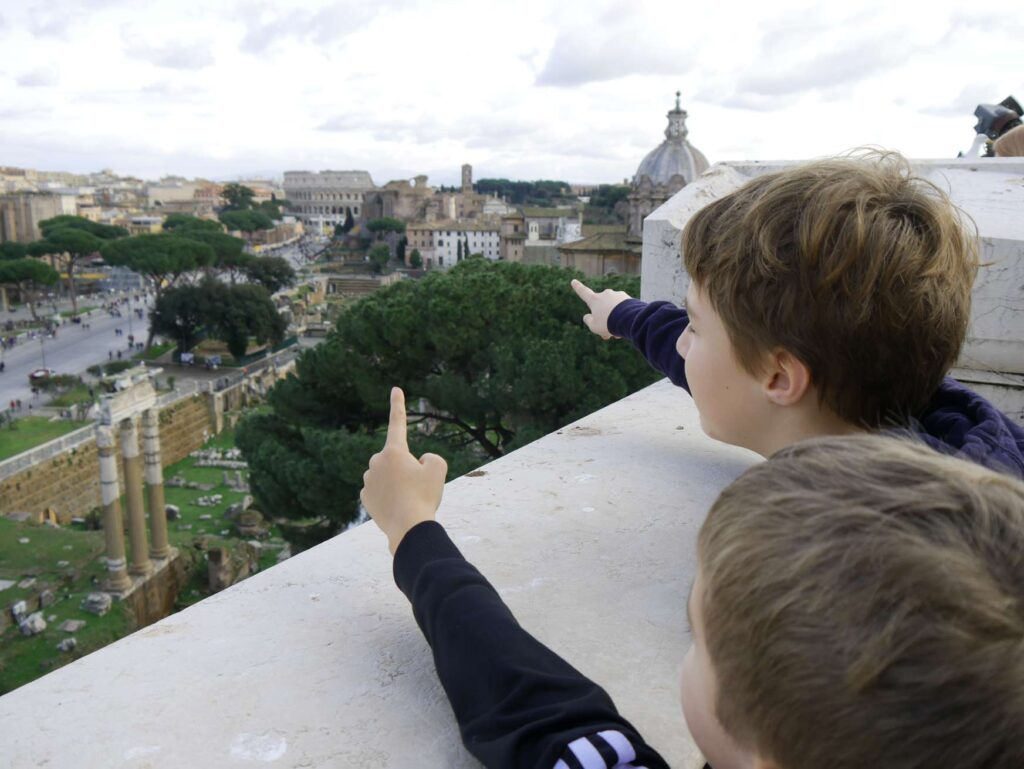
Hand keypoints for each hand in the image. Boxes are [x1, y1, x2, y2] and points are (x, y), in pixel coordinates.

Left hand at [361, 387, 447, 553]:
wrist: (408, 528)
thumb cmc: (424, 496)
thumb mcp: (439, 468)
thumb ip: (430, 458)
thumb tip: (417, 462)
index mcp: (393, 451)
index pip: (398, 422)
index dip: (398, 404)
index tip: (395, 389)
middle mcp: (376, 461)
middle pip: (397, 459)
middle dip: (406, 468)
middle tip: (418, 486)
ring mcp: (368, 480)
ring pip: (388, 476)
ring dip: (398, 483)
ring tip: (409, 499)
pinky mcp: (365, 497)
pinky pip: (381, 491)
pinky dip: (389, 496)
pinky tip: (397, 507)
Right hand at [570, 279, 631, 339]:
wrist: (630, 319)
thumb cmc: (609, 323)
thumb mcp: (594, 326)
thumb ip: (588, 320)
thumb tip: (588, 316)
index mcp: (595, 300)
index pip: (583, 292)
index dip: (578, 287)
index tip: (573, 281)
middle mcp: (606, 294)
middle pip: (602, 308)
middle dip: (604, 319)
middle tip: (608, 334)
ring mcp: (618, 295)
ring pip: (614, 310)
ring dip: (615, 320)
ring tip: (619, 332)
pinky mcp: (629, 298)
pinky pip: (624, 309)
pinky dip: (624, 317)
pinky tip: (627, 327)